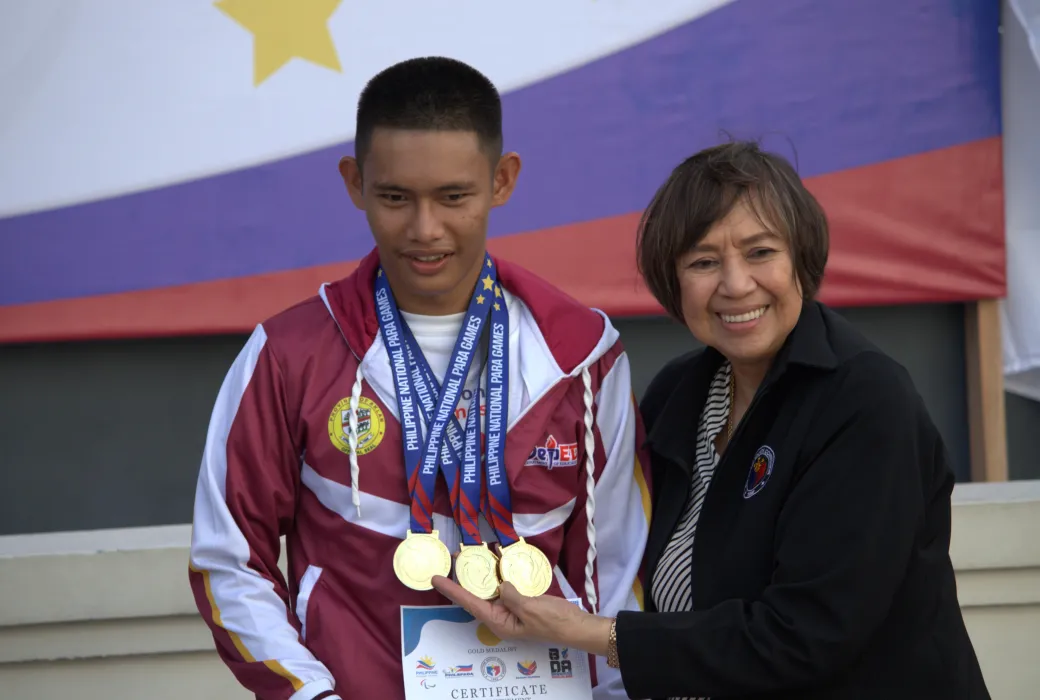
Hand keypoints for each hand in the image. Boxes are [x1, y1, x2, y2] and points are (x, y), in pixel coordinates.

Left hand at [431, 576, 611, 655]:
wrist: (576, 626)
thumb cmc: (554, 622)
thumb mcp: (531, 610)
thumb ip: (512, 596)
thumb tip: (501, 585)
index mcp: (499, 622)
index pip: (469, 603)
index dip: (452, 590)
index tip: (435, 579)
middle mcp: (500, 616)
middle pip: (474, 597)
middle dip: (461, 581)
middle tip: (449, 562)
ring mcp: (510, 609)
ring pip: (488, 591)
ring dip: (478, 576)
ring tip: (466, 559)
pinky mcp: (520, 601)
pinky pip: (503, 587)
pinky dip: (497, 575)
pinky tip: (494, 562)